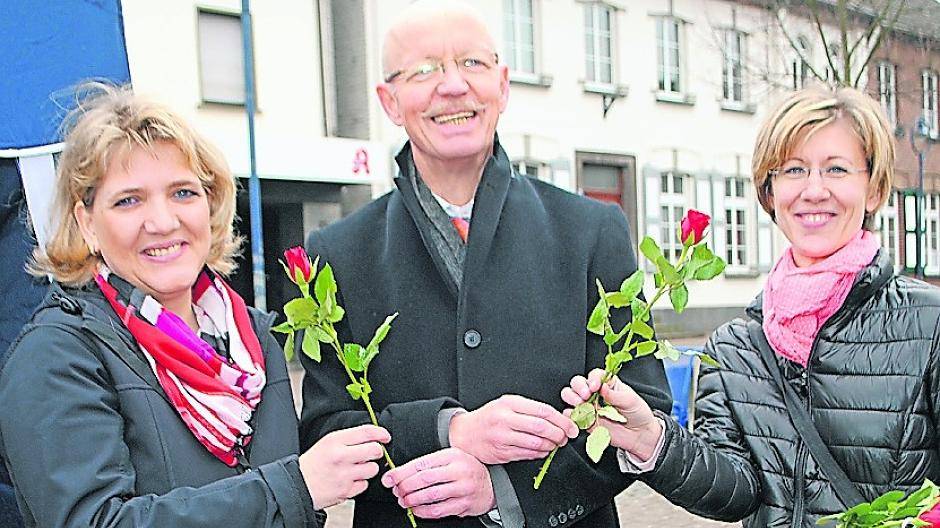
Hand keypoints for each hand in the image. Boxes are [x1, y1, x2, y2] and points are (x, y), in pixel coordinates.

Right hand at [299, 424, 389, 508]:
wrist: (297, 485)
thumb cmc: (313, 463)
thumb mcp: (327, 442)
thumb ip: (349, 438)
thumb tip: (373, 437)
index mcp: (335, 441)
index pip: (367, 432)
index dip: (381, 433)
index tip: (385, 436)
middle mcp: (340, 456)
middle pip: (375, 450)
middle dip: (376, 452)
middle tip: (371, 454)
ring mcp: (344, 475)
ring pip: (373, 469)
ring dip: (368, 469)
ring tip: (356, 469)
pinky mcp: (345, 491)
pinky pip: (364, 485)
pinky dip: (359, 483)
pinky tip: (349, 480)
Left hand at [381, 447, 494, 518]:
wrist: (490, 485)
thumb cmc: (465, 470)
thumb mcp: (450, 459)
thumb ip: (429, 464)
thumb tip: (400, 473)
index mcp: (451, 456)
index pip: (422, 463)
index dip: (402, 472)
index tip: (389, 478)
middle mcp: (458, 471)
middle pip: (425, 479)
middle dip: (405, 486)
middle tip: (396, 491)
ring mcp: (463, 488)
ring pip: (431, 495)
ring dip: (412, 500)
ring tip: (404, 501)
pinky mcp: (464, 504)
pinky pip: (439, 510)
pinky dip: (423, 511)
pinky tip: (416, 509)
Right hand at [448, 394, 577, 463]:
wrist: (464, 433)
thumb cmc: (489, 418)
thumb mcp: (506, 404)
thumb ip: (529, 409)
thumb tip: (558, 418)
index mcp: (509, 403)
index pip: (543, 411)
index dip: (561, 420)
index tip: (571, 426)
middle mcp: (505, 419)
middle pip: (542, 427)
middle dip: (559, 434)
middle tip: (566, 437)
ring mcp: (502, 437)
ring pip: (536, 443)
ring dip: (551, 445)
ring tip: (555, 444)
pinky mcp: (502, 452)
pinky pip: (528, 454)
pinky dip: (540, 453)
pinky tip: (543, 450)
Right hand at [561, 369, 661, 460]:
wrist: (639, 435)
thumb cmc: (637, 413)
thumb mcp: (630, 400)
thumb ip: (615, 394)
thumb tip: (602, 387)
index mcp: (607, 384)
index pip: (594, 375)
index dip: (592, 379)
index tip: (595, 386)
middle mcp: (595, 393)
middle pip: (577, 383)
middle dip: (578, 387)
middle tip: (586, 396)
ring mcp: (588, 406)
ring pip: (570, 396)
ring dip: (572, 398)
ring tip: (581, 404)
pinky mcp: (585, 420)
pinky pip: (571, 416)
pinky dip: (570, 415)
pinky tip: (577, 416)